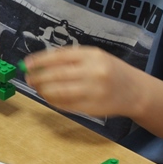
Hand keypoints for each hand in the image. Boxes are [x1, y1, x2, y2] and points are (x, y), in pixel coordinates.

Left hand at [23, 46, 141, 117]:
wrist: (135, 91)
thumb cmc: (110, 71)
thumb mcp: (95, 57)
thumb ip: (71, 59)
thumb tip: (40, 64)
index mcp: (92, 55)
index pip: (60, 56)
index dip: (40, 60)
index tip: (28, 63)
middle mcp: (93, 72)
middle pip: (57, 75)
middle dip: (38, 77)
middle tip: (28, 78)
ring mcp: (93, 91)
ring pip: (60, 92)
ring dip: (44, 90)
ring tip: (37, 88)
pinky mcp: (92, 108)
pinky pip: (67, 105)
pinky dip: (54, 101)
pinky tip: (49, 97)